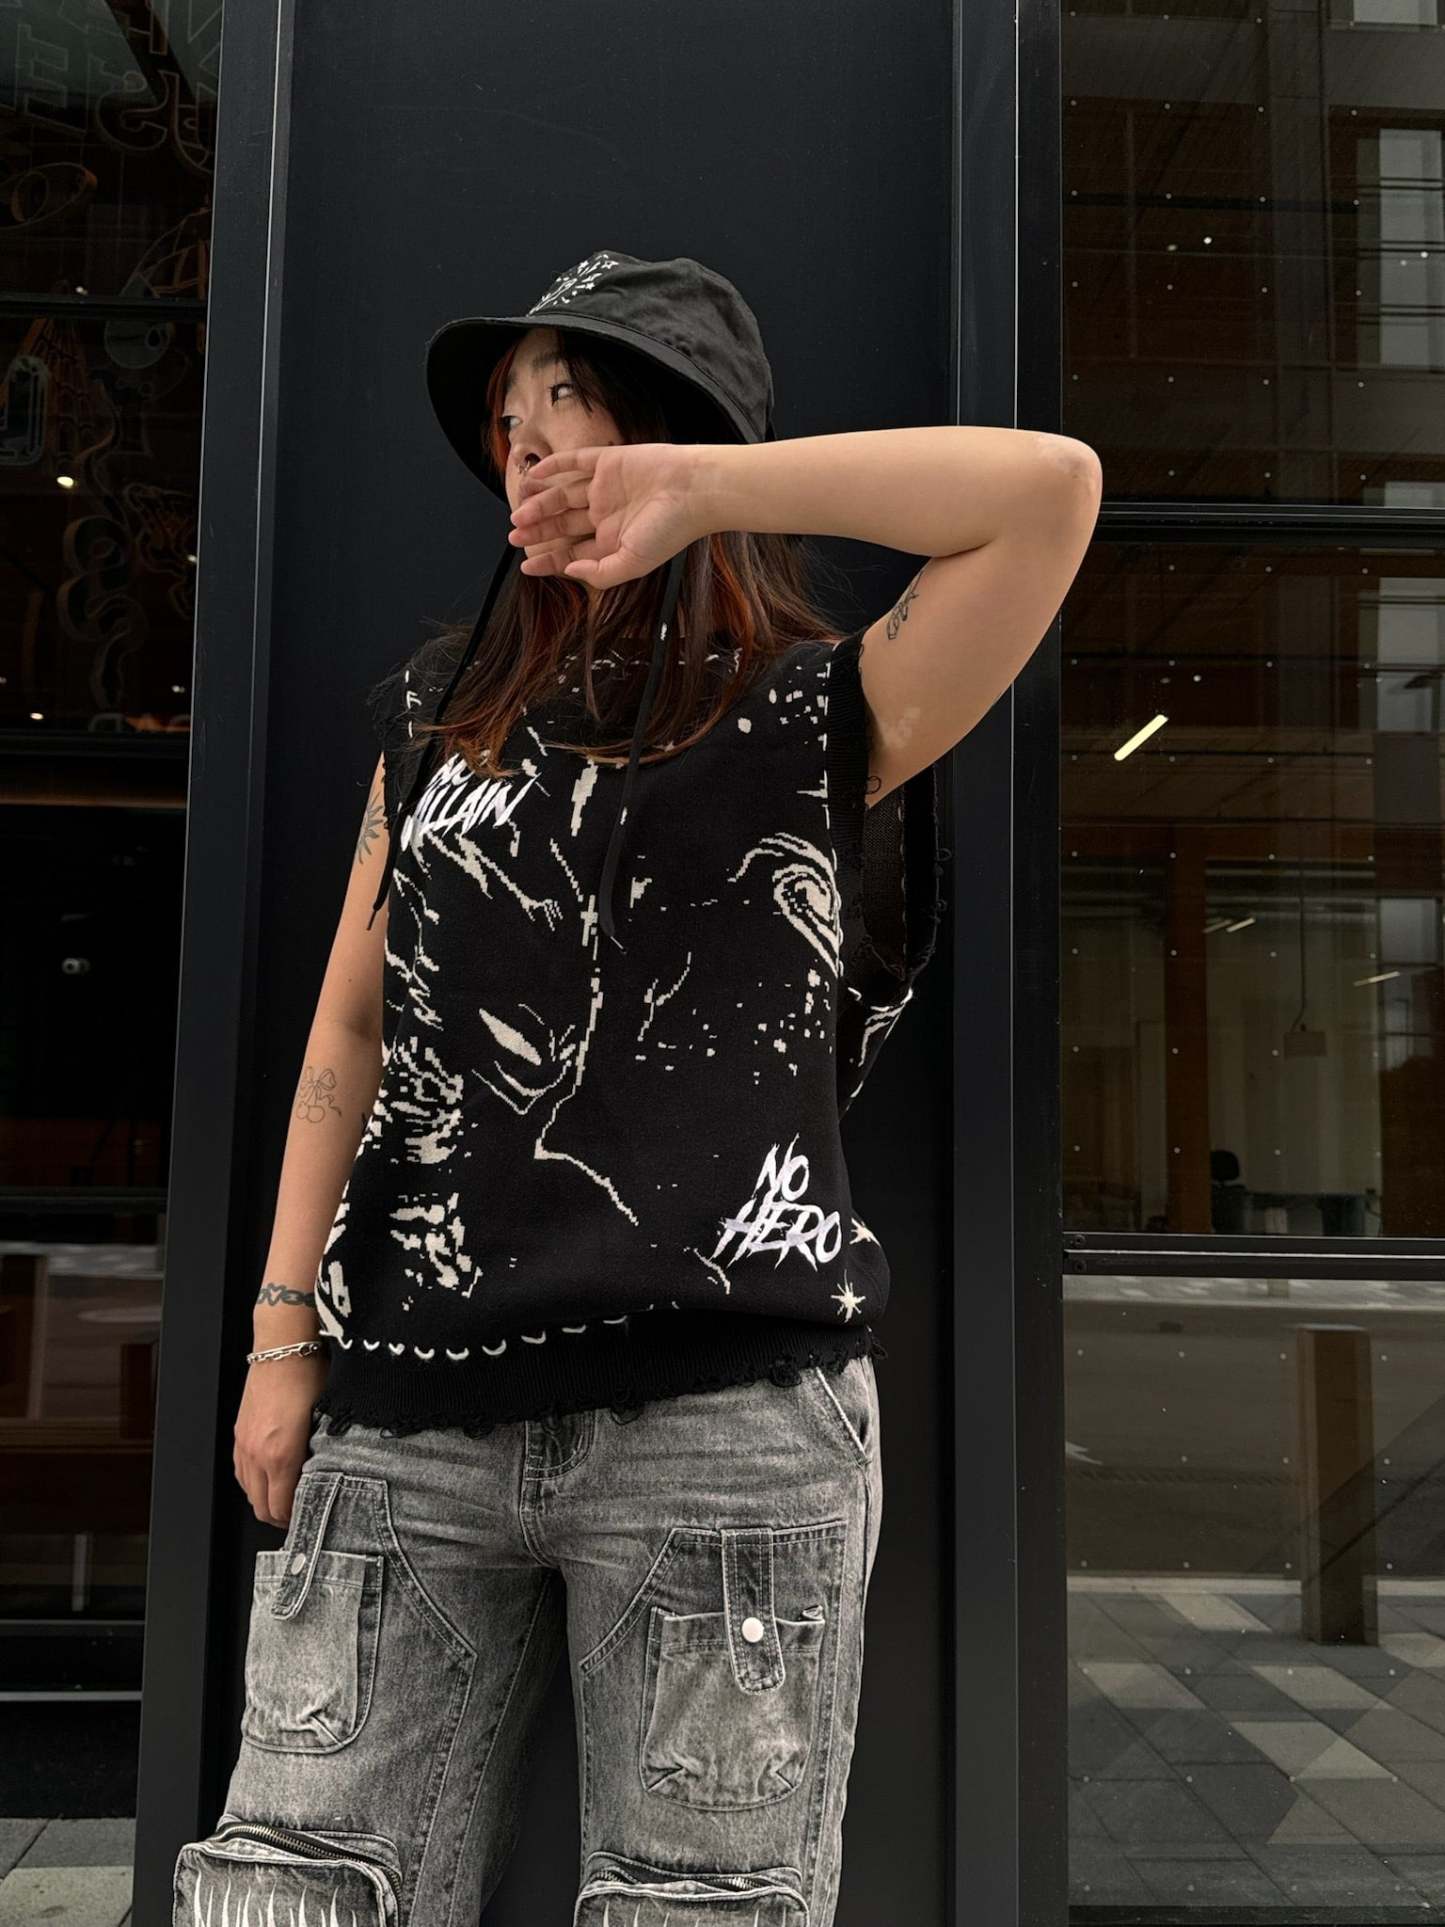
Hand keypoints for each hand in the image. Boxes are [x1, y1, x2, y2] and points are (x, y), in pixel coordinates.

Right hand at [233, 1352, 328, 1527]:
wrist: (283, 1349)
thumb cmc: (310, 1378)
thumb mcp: (325, 1420)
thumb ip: (322, 1455)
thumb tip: (329, 1477)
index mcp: (281, 1456)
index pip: (281, 1508)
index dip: (295, 1520)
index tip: (310, 1519)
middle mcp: (257, 1455)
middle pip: (261, 1507)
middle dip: (280, 1517)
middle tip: (299, 1515)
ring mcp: (244, 1445)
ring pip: (248, 1492)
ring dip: (265, 1500)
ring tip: (285, 1499)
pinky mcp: (238, 1434)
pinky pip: (241, 1472)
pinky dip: (253, 1482)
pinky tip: (269, 1477)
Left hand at [507, 442, 710, 590]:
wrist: (694, 490)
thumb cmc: (670, 530)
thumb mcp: (632, 563)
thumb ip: (600, 573)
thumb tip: (570, 571)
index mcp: (613, 541)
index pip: (572, 552)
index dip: (548, 560)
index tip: (526, 566)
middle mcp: (606, 515)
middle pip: (563, 524)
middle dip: (538, 531)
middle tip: (514, 535)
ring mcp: (606, 488)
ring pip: (563, 495)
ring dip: (540, 504)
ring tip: (519, 513)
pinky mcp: (609, 461)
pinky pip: (575, 462)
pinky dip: (554, 467)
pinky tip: (536, 475)